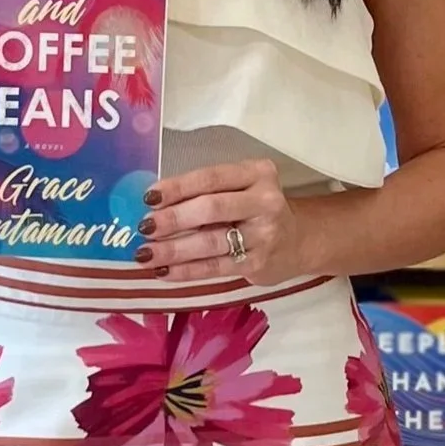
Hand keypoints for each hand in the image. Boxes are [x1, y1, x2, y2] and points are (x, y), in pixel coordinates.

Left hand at [137, 158, 307, 285]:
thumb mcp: (242, 188)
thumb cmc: (256, 209)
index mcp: (257, 173)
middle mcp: (264, 201)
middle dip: (173, 219)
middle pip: (211, 209)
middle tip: (144, 228)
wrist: (300, 240)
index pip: (211, 178)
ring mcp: (264, 235)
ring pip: (210, 242)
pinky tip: (164, 272)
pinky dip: (186, 270)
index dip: (177, 187)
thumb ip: (208, 191)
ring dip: (173, 249)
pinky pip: (215, 267)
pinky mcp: (259, 264)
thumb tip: (154, 204)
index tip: (148, 197)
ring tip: (145, 254)